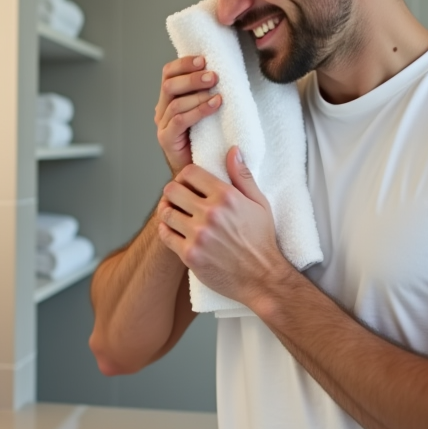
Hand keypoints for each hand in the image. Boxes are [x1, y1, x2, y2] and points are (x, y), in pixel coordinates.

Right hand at [154, 55, 222, 176]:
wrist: (200, 171)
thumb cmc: (207, 140)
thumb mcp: (207, 111)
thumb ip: (206, 92)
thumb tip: (222, 70)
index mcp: (169, 99)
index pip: (168, 73)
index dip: (184, 64)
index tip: (203, 59)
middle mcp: (162, 111)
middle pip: (169, 84)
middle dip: (192, 77)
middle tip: (213, 76)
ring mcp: (162, 126)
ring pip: (175, 102)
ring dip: (198, 94)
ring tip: (218, 94)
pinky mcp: (166, 139)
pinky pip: (180, 120)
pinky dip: (198, 110)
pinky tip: (214, 105)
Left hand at [157, 146, 283, 307]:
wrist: (262, 277)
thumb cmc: (261, 240)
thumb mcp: (259, 203)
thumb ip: (242, 176)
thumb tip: (232, 150)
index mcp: (226, 197)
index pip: (189, 173)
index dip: (185, 176)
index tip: (188, 184)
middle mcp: (210, 214)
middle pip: (171, 190)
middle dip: (173, 193)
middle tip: (179, 199)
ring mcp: (198, 235)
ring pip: (165, 213)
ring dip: (168, 212)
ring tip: (176, 215)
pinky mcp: (190, 255)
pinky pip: (165, 235)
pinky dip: (166, 231)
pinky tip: (174, 231)